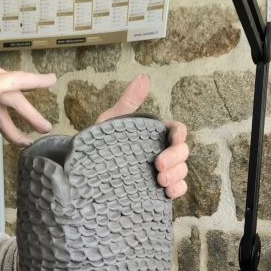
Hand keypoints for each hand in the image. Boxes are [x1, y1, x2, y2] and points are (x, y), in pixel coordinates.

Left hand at [95, 74, 188, 199]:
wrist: (87, 171)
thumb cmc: (101, 141)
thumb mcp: (114, 119)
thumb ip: (129, 100)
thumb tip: (143, 77)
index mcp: (156, 134)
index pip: (178, 130)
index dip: (179, 134)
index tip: (172, 139)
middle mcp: (162, 151)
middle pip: (183, 152)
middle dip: (175, 158)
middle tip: (158, 165)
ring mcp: (162, 171)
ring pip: (182, 171)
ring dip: (176, 175)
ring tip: (160, 181)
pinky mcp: (158, 189)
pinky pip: (177, 190)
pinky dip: (177, 190)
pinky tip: (168, 193)